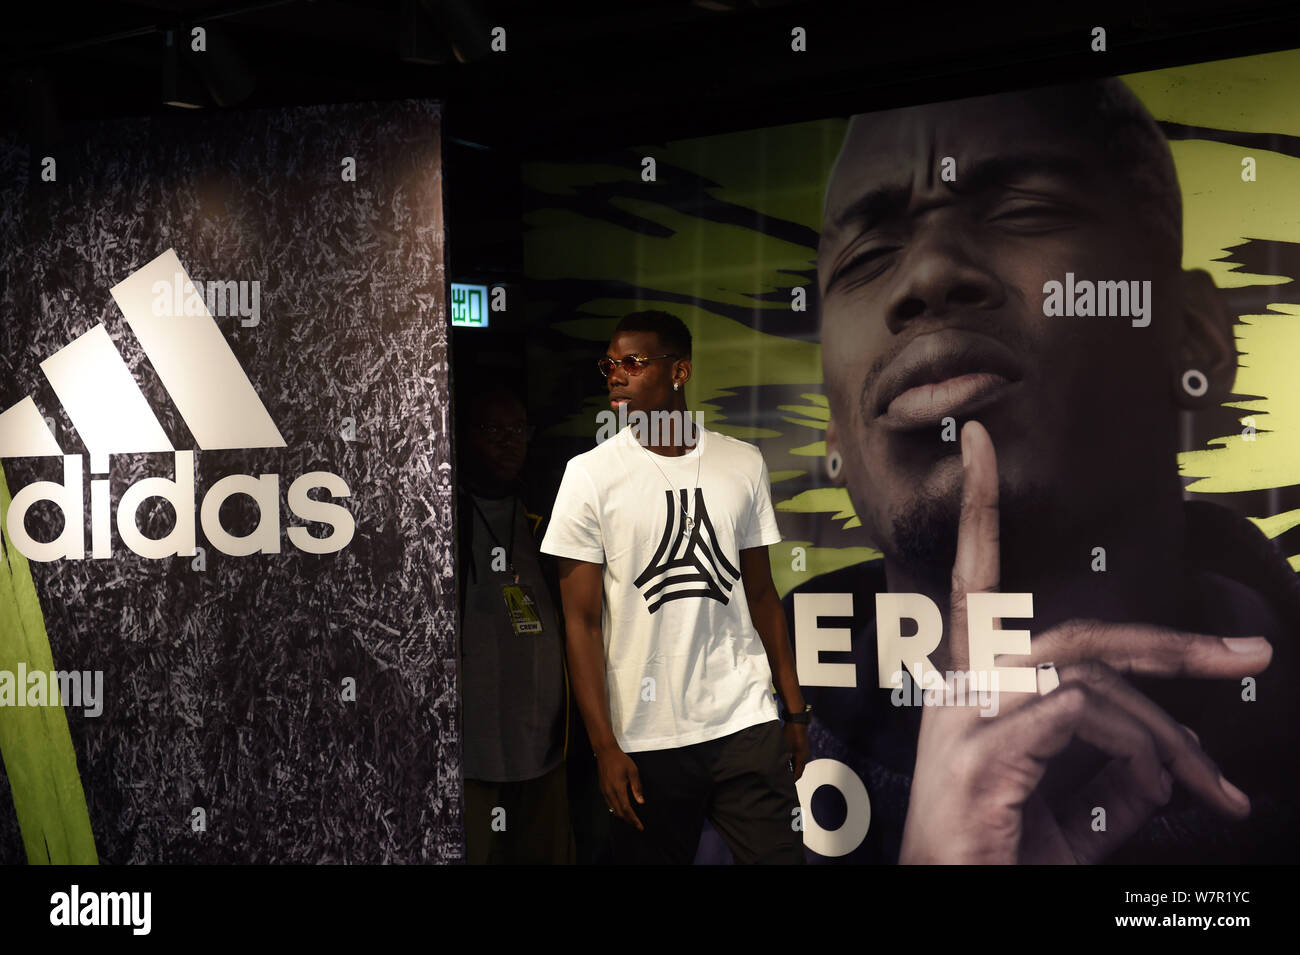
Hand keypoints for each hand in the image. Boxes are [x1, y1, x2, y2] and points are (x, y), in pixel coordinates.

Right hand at [596, 745, 644, 830]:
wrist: (605, 753)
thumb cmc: (621, 760)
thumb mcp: (633, 771)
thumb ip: (637, 787)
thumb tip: (641, 802)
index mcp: (619, 788)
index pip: (627, 809)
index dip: (633, 819)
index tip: (639, 826)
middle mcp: (610, 792)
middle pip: (619, 812)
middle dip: (628, 820)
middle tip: (637, 824)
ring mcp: (604, 791)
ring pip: (613, 809)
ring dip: (622, 816)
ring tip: (631, 819)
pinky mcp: (602, 789)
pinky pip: (609, 804)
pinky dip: (616, 809)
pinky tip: (621, 809)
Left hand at [784, 722, 809, 780]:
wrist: (796, 721)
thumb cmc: (790, 733)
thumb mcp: (784, 747)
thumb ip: (781, 758)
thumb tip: (775, 768)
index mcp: (801, 758)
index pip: (797, 774)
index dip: (792, 781)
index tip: (785, 785)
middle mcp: (804, 756)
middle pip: (798, 770)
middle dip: (791, 776)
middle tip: (783, 781)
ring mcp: (804, 751)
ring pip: (798, 764)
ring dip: (792, 768)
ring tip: (783, 773)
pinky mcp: (801, 747)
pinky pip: (798, 758)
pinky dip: (792, 762)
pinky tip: (785, 761)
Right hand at [898, 421, 1270, 863]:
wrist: (947, 900)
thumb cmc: (999, 856)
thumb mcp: (1067, 811)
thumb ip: (1107, 775)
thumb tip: (1157, 766)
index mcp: (972, 684)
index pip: (974, 579)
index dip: (976, 508)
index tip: (977, 440)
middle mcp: (962, 685)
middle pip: (1075, 632)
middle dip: (1170, 643)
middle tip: (1254, 659)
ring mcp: (966, 715)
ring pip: (1089, 673)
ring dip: (1168, 731)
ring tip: (1215, 788)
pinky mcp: (983, 752)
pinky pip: (1080, 717)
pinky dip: (1136, 752)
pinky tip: (1155, 794)